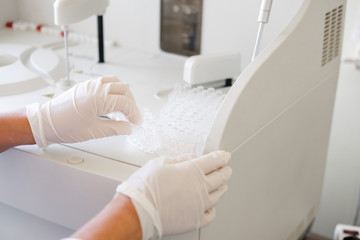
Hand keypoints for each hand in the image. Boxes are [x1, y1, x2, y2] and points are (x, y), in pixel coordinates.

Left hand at [26, 76, 141, 147]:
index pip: (126, 103)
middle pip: (124, 90)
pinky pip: (106, 81)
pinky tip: (113, 100)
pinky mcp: (85, 85)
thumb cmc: (64, 126)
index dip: (135, 114)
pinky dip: (114, 89)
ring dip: (124, 94)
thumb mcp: (94, 132)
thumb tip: (127, 128)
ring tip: (125, 107)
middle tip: (132, 117)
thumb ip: (115, 129)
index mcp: (99, 98)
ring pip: (116, 82)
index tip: (137, 123)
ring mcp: (90, 85)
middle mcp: (96, 88)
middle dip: (132, 104)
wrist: (45, 122)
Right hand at [116, 150, 231, 238]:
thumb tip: (191, 158)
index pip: (214, 161)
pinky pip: (210, 214)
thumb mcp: (160, 163)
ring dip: (221, 188)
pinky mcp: (194, 220)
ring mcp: (199, 205)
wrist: (138, 211)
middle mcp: (200, 187)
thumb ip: (179, 159)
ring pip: (218, 195)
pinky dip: (213, 209)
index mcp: (192, 171)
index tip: (224, 156)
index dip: (221, 157)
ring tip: (222, 186)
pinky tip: (211, 206)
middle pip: (220, 177)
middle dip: (224, 171)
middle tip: (226, 169)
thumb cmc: (145, 187)